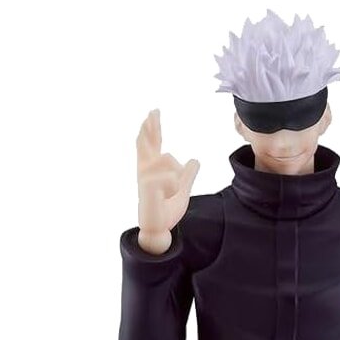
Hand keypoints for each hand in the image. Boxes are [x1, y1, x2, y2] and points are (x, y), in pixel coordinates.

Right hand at [136, 108, 199, 253]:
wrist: (158, 228)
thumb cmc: (166, 209)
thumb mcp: (182, 189)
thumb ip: (188, 175)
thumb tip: (195, 160)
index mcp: (152, 169)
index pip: (152, 144)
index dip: (152, 129)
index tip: (153, 113)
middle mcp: (145, 169)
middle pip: (146, 142)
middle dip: (150, 127)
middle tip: (155, 111)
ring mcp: (144, 176)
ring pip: (168, 158)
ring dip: (174, 177)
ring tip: (168, 192)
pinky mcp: (147, 185)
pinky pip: (170, 176)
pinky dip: (173, 187)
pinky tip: (165, 197)